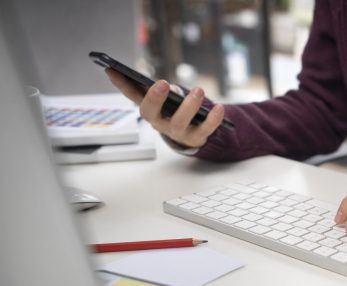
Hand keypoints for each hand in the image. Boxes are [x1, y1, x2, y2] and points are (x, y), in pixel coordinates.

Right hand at [105, 68, 224, 148]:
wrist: (192, 135)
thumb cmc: (176, 111)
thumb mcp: (167, 99)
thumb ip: (162, 90)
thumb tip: (168, 87)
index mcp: (149, 109)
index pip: (131, 96)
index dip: (120, 84)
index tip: (110, 68)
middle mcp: (159, 122)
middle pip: (151, 113)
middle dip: (154, 98)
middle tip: (161, 83)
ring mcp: (177, 132)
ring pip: (180, 122)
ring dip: (189, 105)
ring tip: (198, 90)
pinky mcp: (196, 138)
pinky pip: (205, 129)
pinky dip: (213, 119)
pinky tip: (219, 108)